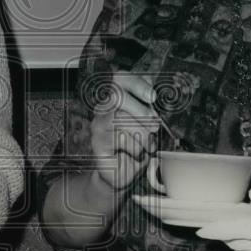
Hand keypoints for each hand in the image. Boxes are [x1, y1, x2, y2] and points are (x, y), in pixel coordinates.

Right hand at [89, 72, 160, 191]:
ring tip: (147, 145)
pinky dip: (134, 148)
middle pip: (117, 97)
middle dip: (140, 112)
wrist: (121, 172)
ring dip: (141, 135)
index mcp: (115, 97)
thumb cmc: (135, 144)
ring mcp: (98, 125)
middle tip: (153, 125)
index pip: (120, 78)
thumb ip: (147, 105)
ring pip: (120, 120)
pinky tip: (136, 154)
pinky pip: (118, 139)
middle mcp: (103, 108)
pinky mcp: (97, 142)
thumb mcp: (145, 123)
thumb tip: (153, 90)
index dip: (136, 84)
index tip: (152, 96)